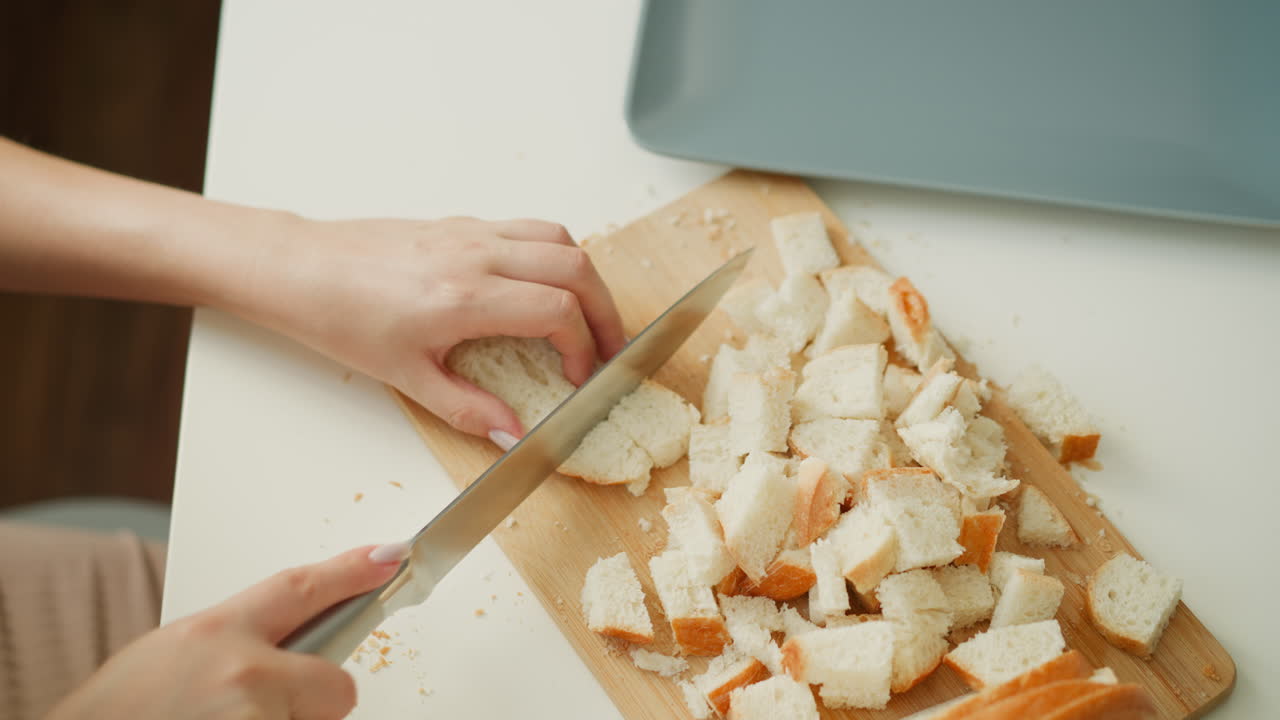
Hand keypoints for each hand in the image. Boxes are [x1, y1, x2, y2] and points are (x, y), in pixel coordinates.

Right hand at [47, 546, 403, 719]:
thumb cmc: (119, 712)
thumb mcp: (175, 654)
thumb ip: (238, 645)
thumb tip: (288, 652)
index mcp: (218, 631)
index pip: (301, 589)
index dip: (351, 572)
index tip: (392, 556)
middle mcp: (241, 671)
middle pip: (336, 685)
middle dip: (313, 702)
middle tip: (258, 712)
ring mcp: (250, 716)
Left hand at [242, 216, 625, 443]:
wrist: (300, 270)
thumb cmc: (341, 317)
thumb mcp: (405, 377)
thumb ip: (467, 408)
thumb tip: (513, 431)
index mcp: (466, 297)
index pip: (559, 311)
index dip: (584, 348)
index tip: (579, 378)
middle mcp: (477, 255)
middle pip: (576, 267)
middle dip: (605, 311)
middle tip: (608, 349)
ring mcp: (471, 232)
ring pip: (559, 236)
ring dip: (585, 277)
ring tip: (587, 316)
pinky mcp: (461, 223)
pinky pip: (529, 227)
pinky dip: (554, 255)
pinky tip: (545, 287)